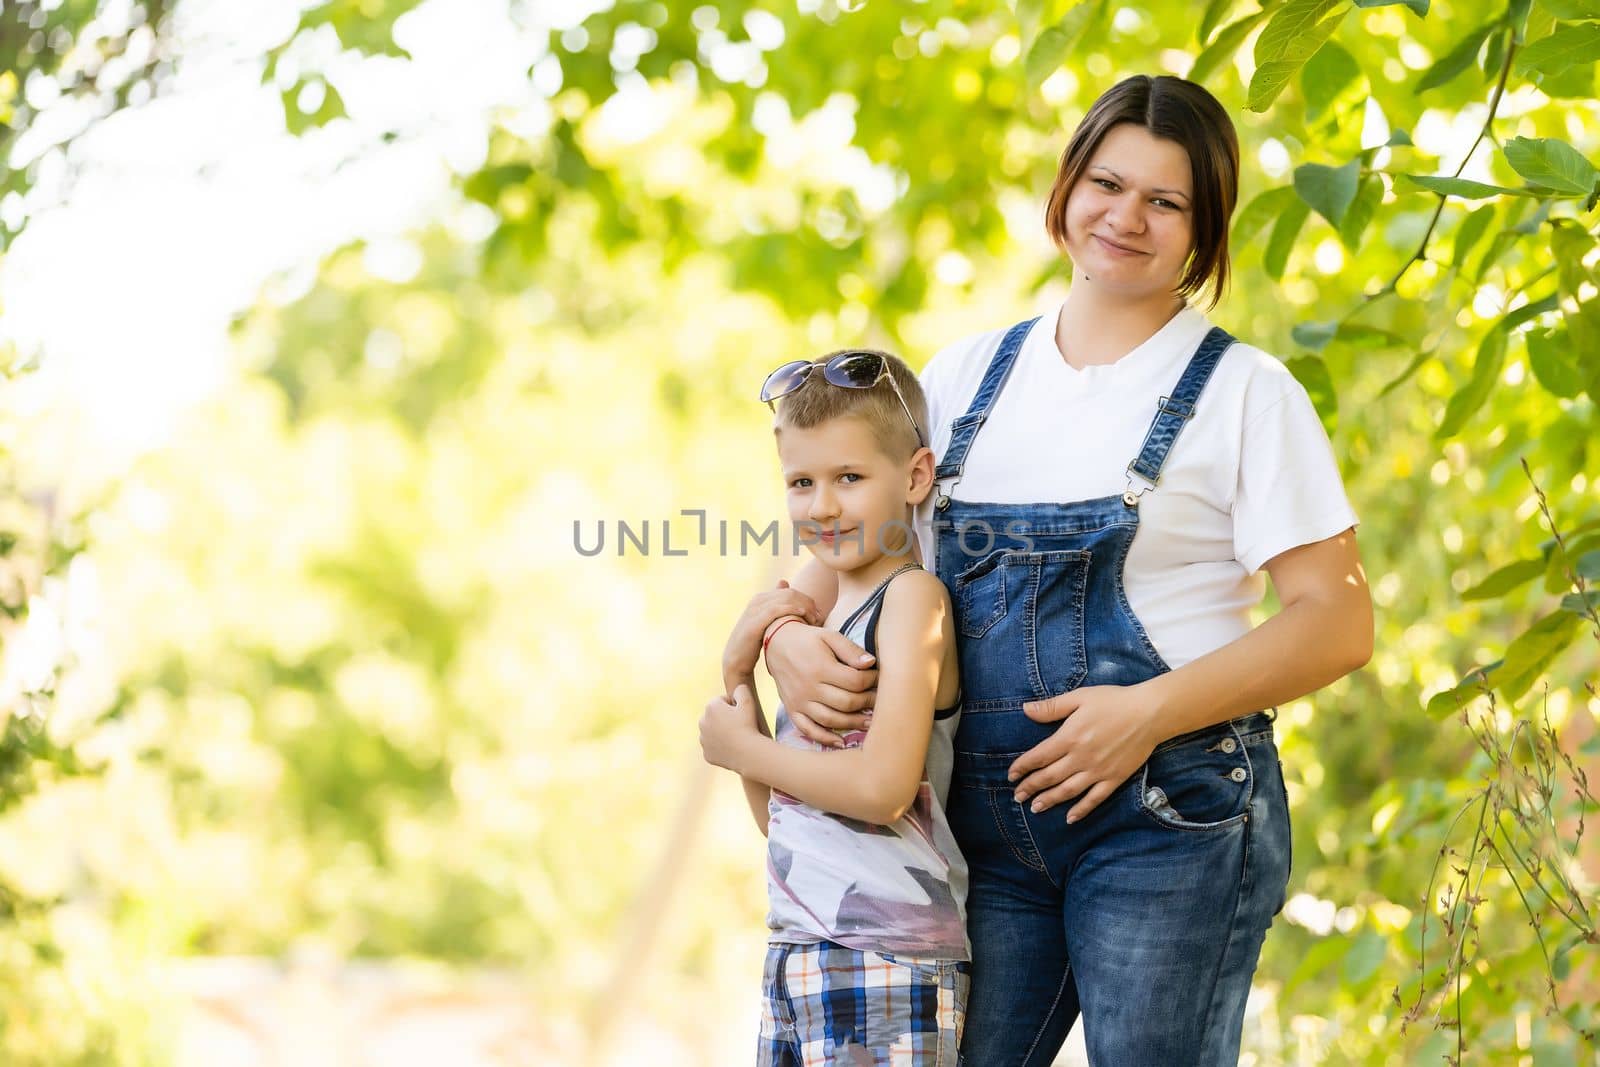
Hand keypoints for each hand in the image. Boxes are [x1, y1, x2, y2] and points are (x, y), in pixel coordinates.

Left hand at [700, 684, 760, 770]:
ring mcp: (703, 739)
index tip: (741, 714)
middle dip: (724, 719)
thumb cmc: (748, 725)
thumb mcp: (748, 701)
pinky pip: (714, 748)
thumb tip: (737, 688)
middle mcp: (702, 722)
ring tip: (736, 737)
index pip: (721, 701)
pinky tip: (732, 748)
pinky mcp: (706, 754)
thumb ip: (741, 689)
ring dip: (722, 733)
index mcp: (710, 707)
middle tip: (740, 725)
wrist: (748, 753)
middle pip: (715, 717)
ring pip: (713, 732)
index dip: (734, 706)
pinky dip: (721, 747)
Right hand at [723, 580, 823, 687]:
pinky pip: (776, 609)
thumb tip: (784, 582)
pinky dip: (791, 609)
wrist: (736, 661)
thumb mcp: (767, 624)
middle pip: (790, 593)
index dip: (807, 600)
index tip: (818, 615)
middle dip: (808, 603)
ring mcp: (755, 609)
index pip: (790, 591)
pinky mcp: (754, 621)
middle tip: (819, 618)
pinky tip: (802, 615)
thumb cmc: (755, 644)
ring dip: (803, 607)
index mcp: (762, 599)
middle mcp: (758, 600)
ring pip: (785, 598)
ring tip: (814, 620)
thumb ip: (776, 606)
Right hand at [765, 623, 876, 747]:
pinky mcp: (792, 709)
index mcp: (820, 667)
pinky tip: (840, 742)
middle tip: (879, 700)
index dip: (872, 681)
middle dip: (867, 703)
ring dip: (852, 723)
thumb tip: (871, 663)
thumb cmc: (808, 639)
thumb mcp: (829, 636)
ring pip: (830, 719)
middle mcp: (808, 687)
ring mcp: (799, 701)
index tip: (878, 677)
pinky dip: (824, 738)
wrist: (776, 643)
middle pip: (846, 703)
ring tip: (869, 722)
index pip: (855, 681)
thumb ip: (850, 650)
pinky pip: (808, 729)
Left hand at [1008, 683, 1165, 822]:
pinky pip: (1095, 799)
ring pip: (1068, 791)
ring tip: (1035, 808)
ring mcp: (1098, 771)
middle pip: (1049, 777)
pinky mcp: (1114, 779)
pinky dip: (1081, 810)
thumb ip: (1051, 707)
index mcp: (1069, 737)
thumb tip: (1025, 710)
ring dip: (1049, 800)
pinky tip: (1070, 818)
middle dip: (1030, 788)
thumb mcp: (1079, 697)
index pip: (1038, 757)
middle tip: (1017, 796)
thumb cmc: (1113, 701)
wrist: (1149, 713)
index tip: (1011, 775)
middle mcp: (1081, 758)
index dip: (1022, 767)